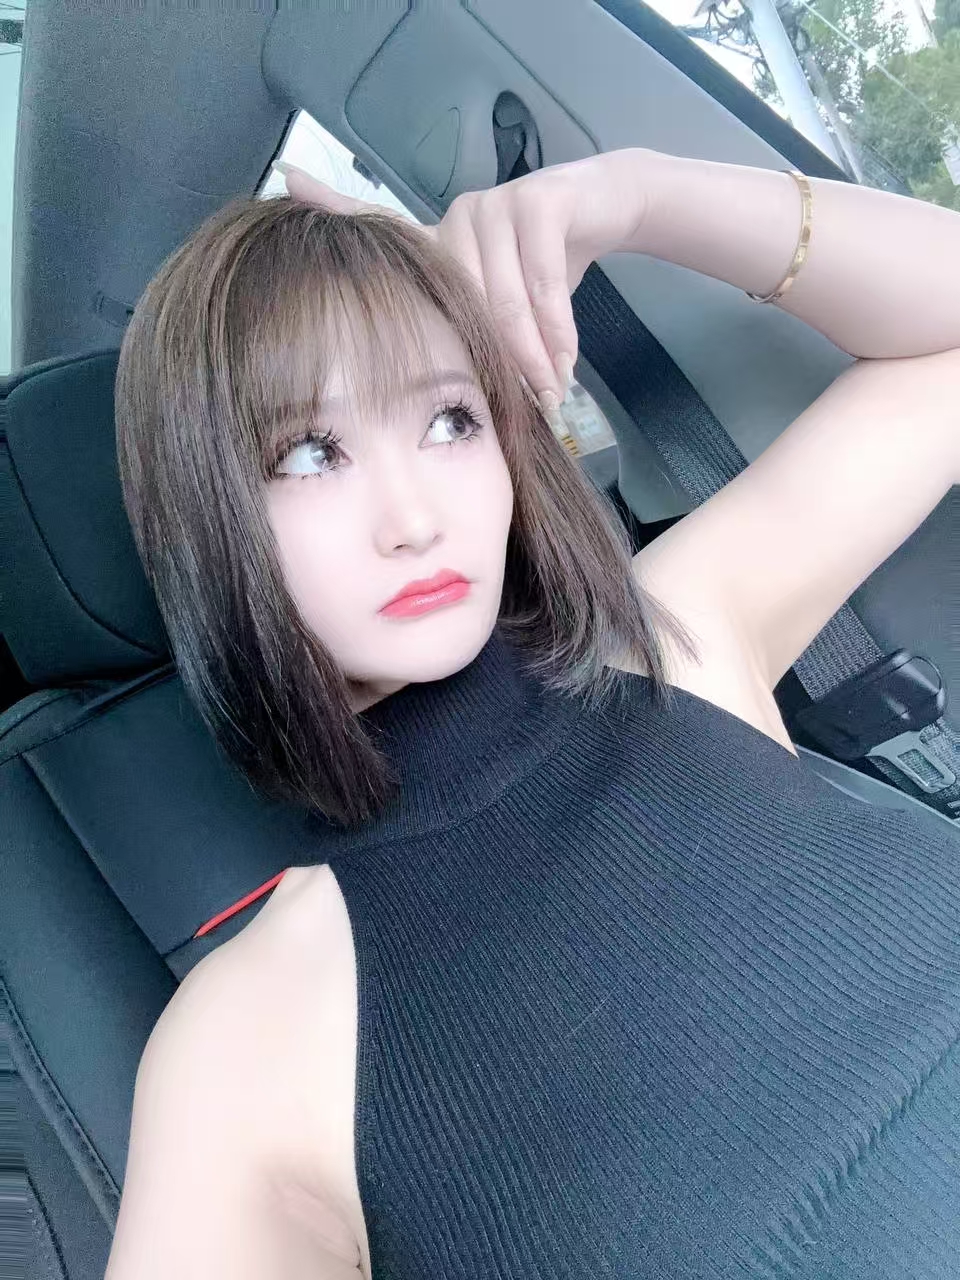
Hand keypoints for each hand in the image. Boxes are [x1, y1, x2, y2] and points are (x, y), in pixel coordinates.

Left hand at [273, 151, 649, 407]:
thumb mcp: (504, 304)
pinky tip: (566, 362)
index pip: (378, 226)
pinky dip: (558, 331)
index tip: (285, 179)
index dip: (330, 202)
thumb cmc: (548, 269)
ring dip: (534, 358)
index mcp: (438, 243)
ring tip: (551, 394)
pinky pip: (542, 285)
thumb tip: (462, 404)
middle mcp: (457, 218)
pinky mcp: (538, 203)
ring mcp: (494, 206)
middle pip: (463, 308)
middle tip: (530, 406)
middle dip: (499, 364)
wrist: (608, 208)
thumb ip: (473, 332)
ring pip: (504, 304)